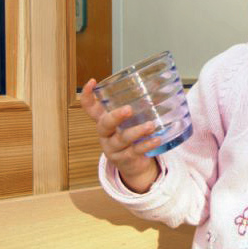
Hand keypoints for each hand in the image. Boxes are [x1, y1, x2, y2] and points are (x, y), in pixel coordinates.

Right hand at [80, 78, 160, 192]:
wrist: (134, 166)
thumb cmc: (132, 137)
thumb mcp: (131, 121)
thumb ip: (140, 106)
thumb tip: (160, 84)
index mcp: (104, 121)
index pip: (90, 108)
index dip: (88, 96)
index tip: (92, 82)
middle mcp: (106, 135)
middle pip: (104, 125)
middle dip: (115, 116)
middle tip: (128, 109)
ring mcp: (114, 148)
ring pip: (122, 139)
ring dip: (137, 131)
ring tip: (150, 126)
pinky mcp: (126, 159)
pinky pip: (135, 151)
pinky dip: (147, 144)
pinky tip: (156, 139)